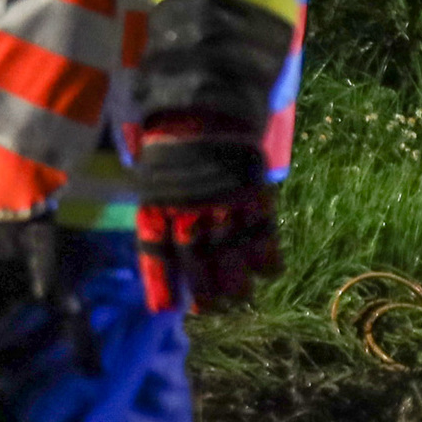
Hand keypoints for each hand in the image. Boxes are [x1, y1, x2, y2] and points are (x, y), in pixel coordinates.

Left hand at [129, 116, 276, 317]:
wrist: (205, 111)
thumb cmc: (173, 149)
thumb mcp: (153, 182)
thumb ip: (158, 216)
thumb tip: (164, 248)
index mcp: (159, 209)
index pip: (156, 258)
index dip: (161, 286)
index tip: (165, 310)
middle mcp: (190, 217)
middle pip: (198, 269)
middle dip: (206, 296)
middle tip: (213, 308)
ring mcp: (223, 211)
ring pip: (233, 264)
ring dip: (237, 287)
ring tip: (240, 296)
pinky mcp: (253, 202)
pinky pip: (264, 242)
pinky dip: (268, 261)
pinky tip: (267, 270)